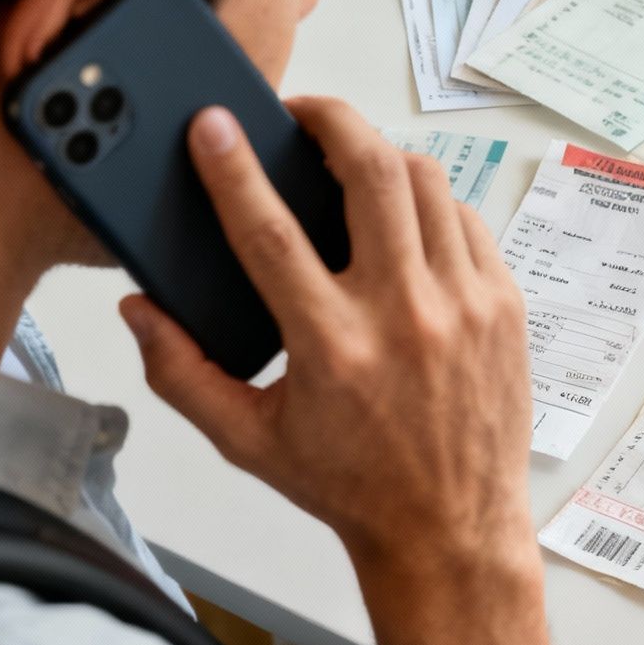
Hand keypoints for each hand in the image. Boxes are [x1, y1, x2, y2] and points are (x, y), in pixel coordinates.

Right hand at [120, 98, 535, 581]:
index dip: (234, 168)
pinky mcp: (504, 306)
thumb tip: (139, 310)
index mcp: (331, 347)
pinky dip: (431, 205)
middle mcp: (403, 316)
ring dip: (382, 158)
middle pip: (370, 172)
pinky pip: (467, 220)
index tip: (213, 125)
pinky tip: (403, 218)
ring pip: (426, 183)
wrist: (450, 529)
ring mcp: (464, 305)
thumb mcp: (248, 442)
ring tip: (350, 162)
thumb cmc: (352, 486)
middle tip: (301, 115)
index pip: (269, 231)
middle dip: (330, 120)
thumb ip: (182, 373)